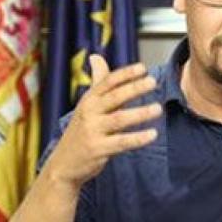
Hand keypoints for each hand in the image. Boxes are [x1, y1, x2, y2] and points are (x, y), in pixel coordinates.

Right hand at [44, 54, 160, 189]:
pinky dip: (137, 138)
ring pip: (119, 119)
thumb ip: (97, 82)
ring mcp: (92, 131)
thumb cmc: (81, 131)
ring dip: (139, 113)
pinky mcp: (98, 149)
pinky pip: (121, 142)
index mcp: (88, 100)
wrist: (63, 164)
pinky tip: (152, 134)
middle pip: (114, 97)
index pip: (107, 82)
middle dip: (134, 88)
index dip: (125, 74)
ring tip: (158, 108)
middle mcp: (89, 112)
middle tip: (153, 82)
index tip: (143, 68)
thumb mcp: (86, 105)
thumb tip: (96, 57)